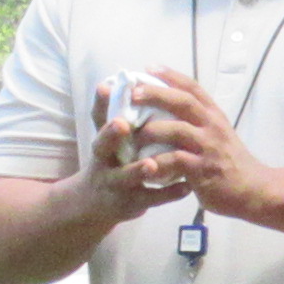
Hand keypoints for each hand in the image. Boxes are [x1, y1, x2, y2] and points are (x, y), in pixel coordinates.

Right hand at [76, 81, 196, 224]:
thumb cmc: (110, 162)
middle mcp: (105, 160)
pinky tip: (187, 187)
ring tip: (152, 164)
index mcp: (102, 140)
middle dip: (111, 135)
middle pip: (102, 146)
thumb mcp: (109, 139)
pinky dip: (169, 193)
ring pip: (126, 176)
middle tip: (122, 124)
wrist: (97, 203)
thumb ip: (115, 114)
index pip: (97, 118)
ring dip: (138, 170)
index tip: (105, 86)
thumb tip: (121, 80)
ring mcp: (116, 183)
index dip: (100, 103)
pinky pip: (152, 199)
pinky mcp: (132, 203)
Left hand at [112, 69, 277, 222]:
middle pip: (183, 102)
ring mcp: (209, 147)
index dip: (170, 75)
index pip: (193, 88)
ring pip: (176, 129)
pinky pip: (175, 160)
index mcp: (215, 116)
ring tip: (132, 136)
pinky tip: (144, 166)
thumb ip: (197, 123)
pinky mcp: (204, 169)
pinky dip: (156, 162)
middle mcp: (213, 127)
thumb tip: (165, 111)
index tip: (149, 67)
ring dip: (150, 130)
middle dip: (156, 94)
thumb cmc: (231, 163)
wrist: (254, 191)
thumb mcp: (218, 136)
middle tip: (132, 93)